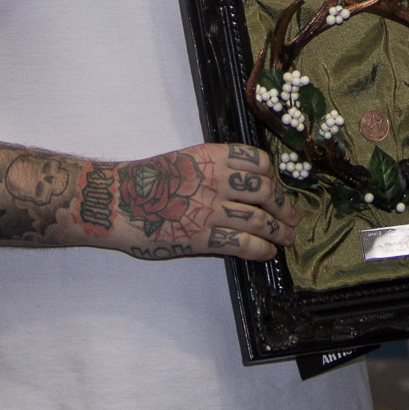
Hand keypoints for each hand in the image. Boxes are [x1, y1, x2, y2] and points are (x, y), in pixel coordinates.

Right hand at [106, 143, 299, 263]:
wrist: (117, 201)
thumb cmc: (146, 182)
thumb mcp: (184, 160)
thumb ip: (213, 167)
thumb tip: (243, 185)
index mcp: (212, 156)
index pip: (258, 161)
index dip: (274, 178)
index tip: (276, 189)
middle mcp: (215, 179)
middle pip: (265, 190)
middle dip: (284, 207)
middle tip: (291, 218)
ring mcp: (209, 208)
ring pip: (259, 219)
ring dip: (279, 231)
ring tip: (286, 239)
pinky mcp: (201, 237)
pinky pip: (242, 243)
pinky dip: (261, 249)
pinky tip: (267, 253)